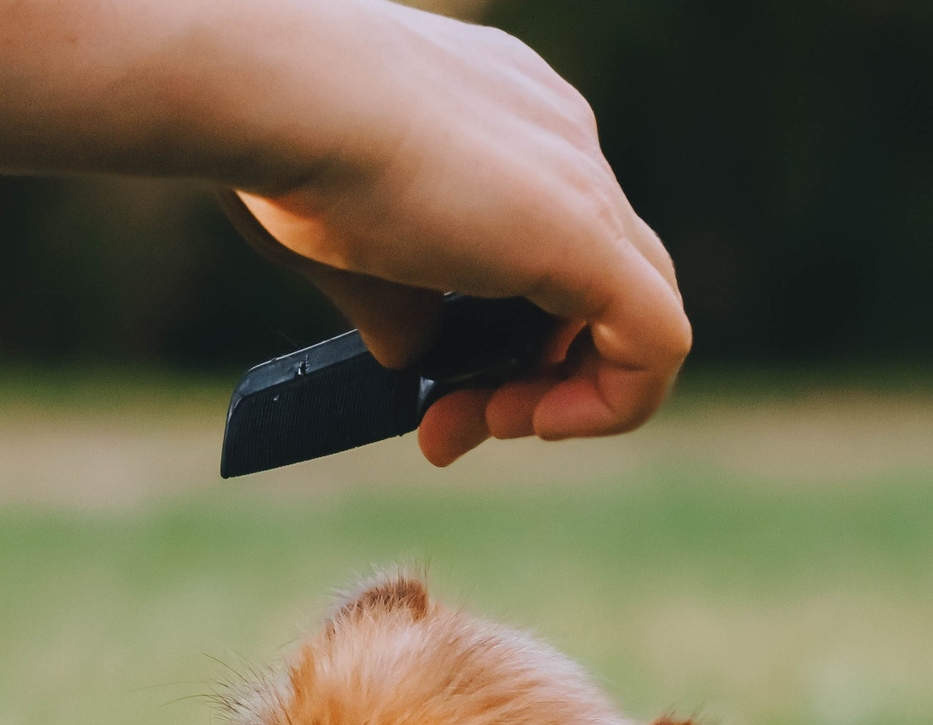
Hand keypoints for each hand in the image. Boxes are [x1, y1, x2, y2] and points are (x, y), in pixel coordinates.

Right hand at [221, 2, 687, 466]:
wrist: (274, 90)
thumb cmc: (280, 145)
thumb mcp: (344, 237)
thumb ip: (398, 301)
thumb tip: (414, 359)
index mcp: (504, 119)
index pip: (545, 246)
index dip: (501, 336)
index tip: (434, 389)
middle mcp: (559, 138)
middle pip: (593, 286)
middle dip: (532, 375)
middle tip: (458, 426)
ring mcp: (581, 179)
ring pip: (634, 310)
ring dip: (565, 394)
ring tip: (482, 426)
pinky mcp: (587, 236)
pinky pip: (659, 339)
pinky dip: (614, 400)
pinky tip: (539, 423)